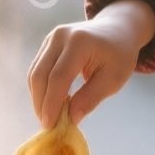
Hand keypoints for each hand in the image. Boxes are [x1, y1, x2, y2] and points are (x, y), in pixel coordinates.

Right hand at [26, 0, 154, 126]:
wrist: (117, 29)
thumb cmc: (119, 55)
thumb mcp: (113, 79)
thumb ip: (91, 98)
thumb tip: (71, 119)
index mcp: (80, 43)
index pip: (58, 77)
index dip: (52, 103)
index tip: (50, 125)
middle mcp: (60, 37)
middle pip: (40, 74)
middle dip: (41, 103)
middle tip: (48, 125)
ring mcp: (51, 38)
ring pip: (35, 73)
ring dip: (38, 97)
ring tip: (48, 116)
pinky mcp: (47, 43)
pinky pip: (37, 69)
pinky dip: (41, 88)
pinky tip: (50, 102)